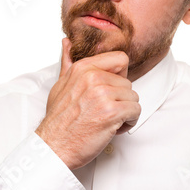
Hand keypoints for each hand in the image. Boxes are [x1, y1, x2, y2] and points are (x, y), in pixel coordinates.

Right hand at [35, 38, 140, 169]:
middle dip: (120, 99)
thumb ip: (68, 62)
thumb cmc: (58, 120)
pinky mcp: (112, 112)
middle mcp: (93, 78)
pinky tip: (112, 128)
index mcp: (83, 68)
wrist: (53, 147)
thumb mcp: (60, 85)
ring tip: (107, 121)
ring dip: (125, 112)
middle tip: (104, 112)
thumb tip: (67, 43)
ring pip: (133, 97)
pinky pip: (135, 111)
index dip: (120, 75)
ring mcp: (103, 94)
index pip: (120, 59)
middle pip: (128, 82)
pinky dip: (128, 122)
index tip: (111, 89)